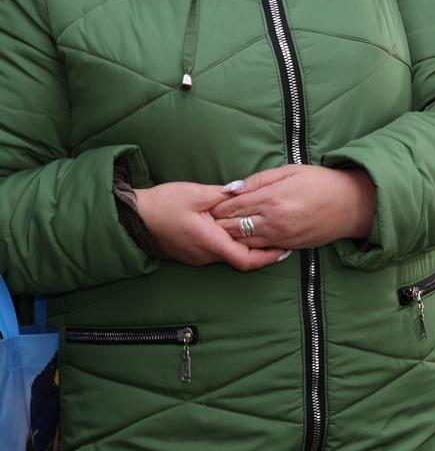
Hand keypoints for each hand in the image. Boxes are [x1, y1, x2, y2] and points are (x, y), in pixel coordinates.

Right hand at [135, 182, 287, 270]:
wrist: (133, 218)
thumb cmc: (162, 205)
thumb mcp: (195, 194)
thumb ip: (223, 195)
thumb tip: (244, 191)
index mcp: (210, 242)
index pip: (246, 259)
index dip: (269, 257)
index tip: (285, 249)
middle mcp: (206, 255)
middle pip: (241, 258)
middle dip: (263, 250)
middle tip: (283, 237)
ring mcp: (198, 257)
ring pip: (230, 255)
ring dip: (248, 246)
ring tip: (267, 231)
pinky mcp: (192, 253)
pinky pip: (218, 252)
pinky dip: (233, 244)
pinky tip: (241, 231)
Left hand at [212, 165, 375, 250]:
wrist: (352, 205)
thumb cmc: (322, 183)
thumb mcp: (290, 171)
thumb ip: (259, 180)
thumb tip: (231, 188)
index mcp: (271, 198)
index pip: (231, 206)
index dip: (216, 206)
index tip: (207, 204)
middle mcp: (273, 221)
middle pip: (232, 227)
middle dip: (217, 224)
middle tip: (207, 220)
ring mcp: (280, 237)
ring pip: (242, 242)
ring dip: (229, 237)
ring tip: (219, 231)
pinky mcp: (288, 247)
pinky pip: (259, 251)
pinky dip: (247, 246)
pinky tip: (241, 240)